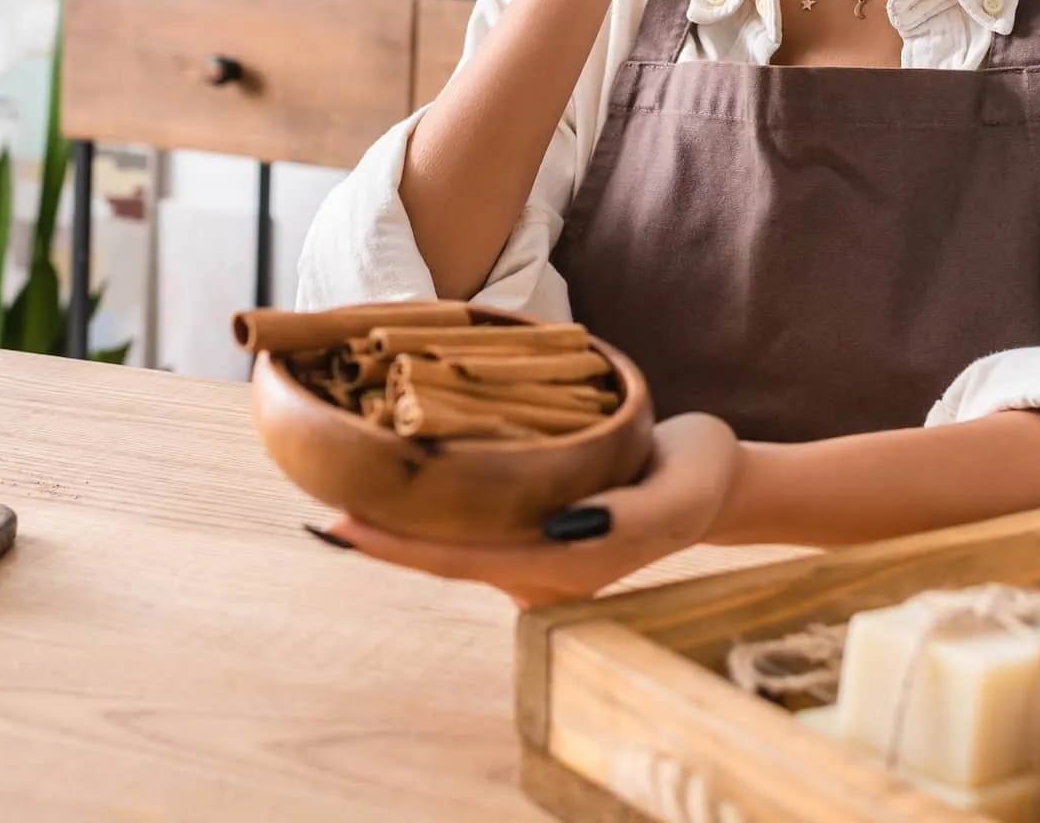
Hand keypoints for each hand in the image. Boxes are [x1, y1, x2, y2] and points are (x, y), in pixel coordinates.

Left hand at [317, 413, 739, 607]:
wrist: (719, 480)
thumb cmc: (697, 481)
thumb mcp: (674, 494)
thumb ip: (623, 516)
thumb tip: (562, 527)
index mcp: (562, 565)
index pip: (461, 559)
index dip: (398, 545)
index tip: (342, 525)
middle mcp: (537, 568)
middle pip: (442, 556)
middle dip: (383, 535)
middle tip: (320, 505)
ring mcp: (533, 550)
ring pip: (451, 539)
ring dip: (402, 517)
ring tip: (345, 483)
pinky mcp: (534, 525)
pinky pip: (470, 520)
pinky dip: (432, 500)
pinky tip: (402, 473)